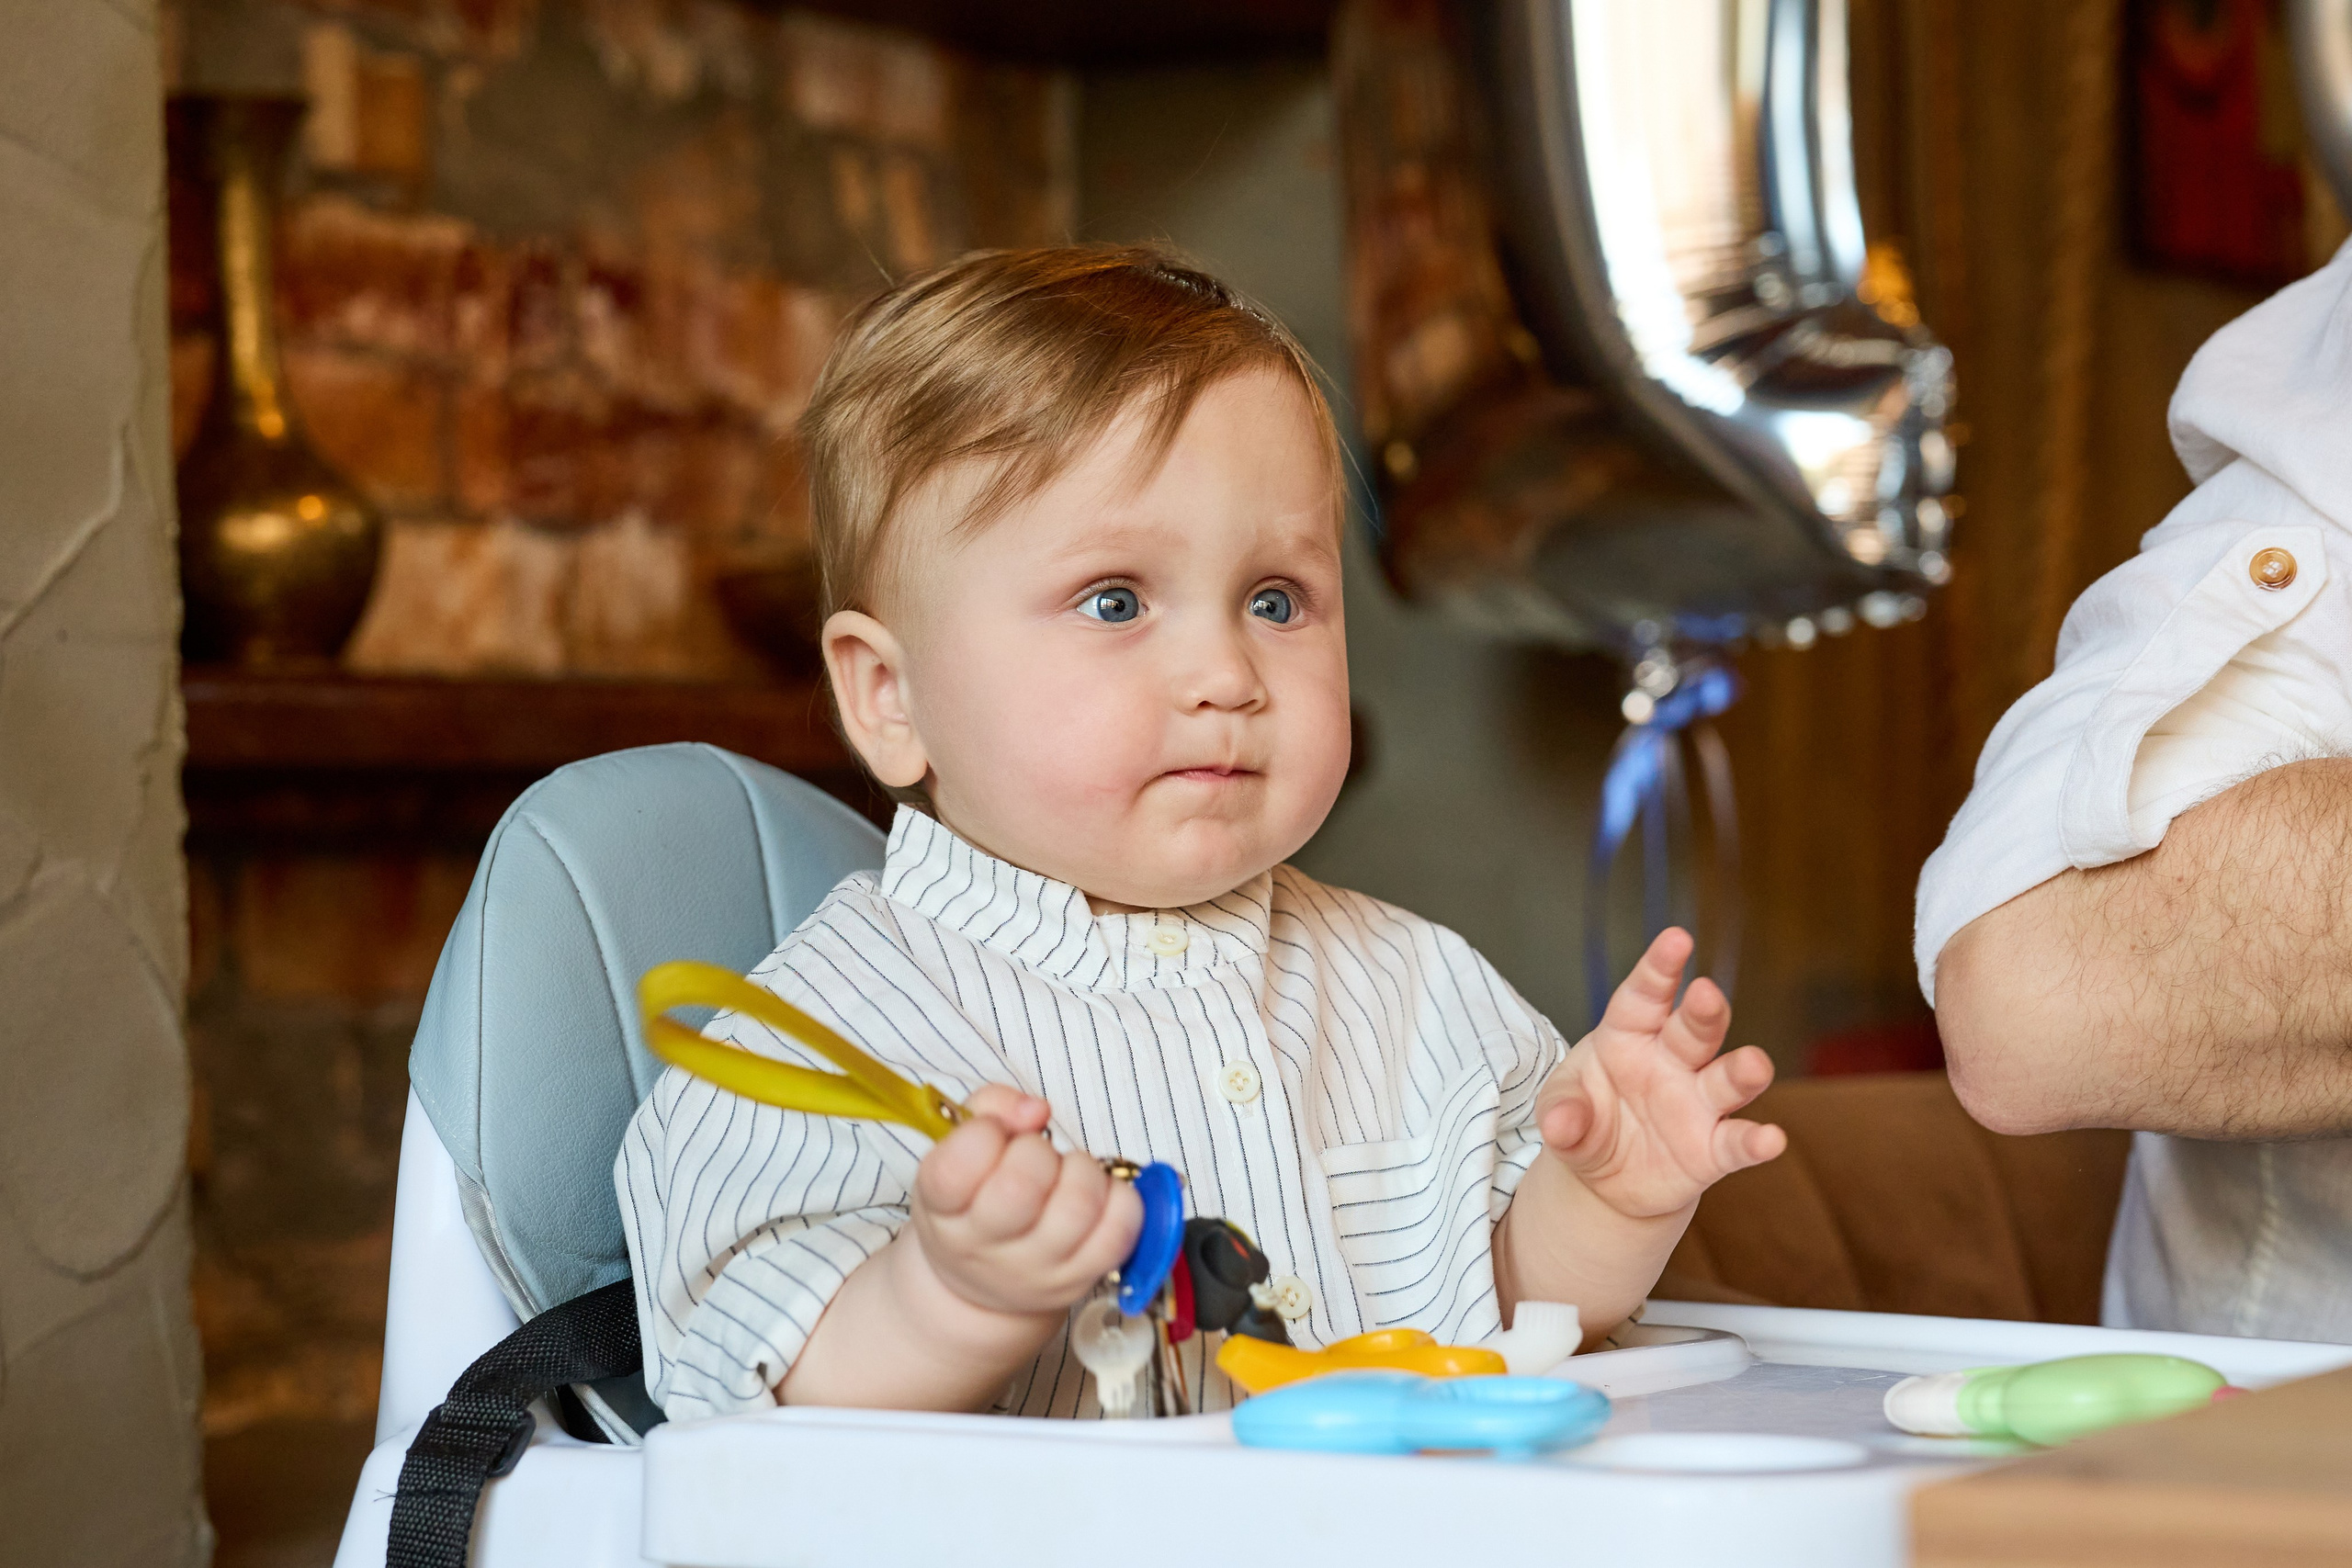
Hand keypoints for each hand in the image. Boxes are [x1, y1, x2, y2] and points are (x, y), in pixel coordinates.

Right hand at [908, 1085, 1142, 1317]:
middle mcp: (984, 1248)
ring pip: (1078, 1206)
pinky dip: (1119, 1196)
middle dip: (1037, 1151)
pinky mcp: (1082, 1279)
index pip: (954, 1171)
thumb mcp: (960, 1149)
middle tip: (1034, 1153)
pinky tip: (1097, 1195)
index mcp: (944, 1210)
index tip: (992, 1132)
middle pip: (1020, 1188)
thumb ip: (991, 1107)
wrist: (986, 1282)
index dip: (982, 1133)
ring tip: (1068, 1173)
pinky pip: (1120, 1228)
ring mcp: (1037, 1270)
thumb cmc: (975, 1198)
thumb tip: (1036, 1110)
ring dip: (1082, 1171)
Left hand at [1537, 928, 1784, 1218]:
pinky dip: (1755, 1141)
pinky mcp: (1711, 1150)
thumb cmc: (1584, 1121)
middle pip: (1694, 1029)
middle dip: (1703, 1011)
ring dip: (1741, 1071)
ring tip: (1755, 1065)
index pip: (1645, 993)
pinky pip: (1736, 1143)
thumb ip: (1562, 1114)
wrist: (1602, 1179)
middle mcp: (1672, 1060)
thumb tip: (1558, 1126)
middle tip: (1706, 994)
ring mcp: (1697, 1103)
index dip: (1660, 967)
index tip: (1677, 939)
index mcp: (1629, 1033)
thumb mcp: (1560, 1111)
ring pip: (1726, 1079)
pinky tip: (1772, 1138)